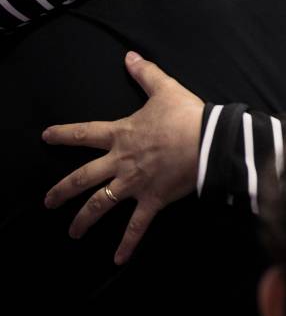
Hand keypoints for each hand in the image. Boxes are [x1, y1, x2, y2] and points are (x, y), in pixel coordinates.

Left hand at [43, 52, 203, 264]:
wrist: (209, 142)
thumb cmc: (187, 116)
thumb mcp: (165, 89)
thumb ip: (145, 74)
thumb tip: (130, 56)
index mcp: (121, 134)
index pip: (84, 134)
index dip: (63, 135)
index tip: (45, 137)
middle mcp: (120, 162)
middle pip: (82, 178)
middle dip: (62, 191)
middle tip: (48, 202)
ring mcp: (134, 184)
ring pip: (100, 205)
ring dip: (83, 220)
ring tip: (72, 232)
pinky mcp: (152, 200)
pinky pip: (136, 226)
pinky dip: (127, 244)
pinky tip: (116, 260)